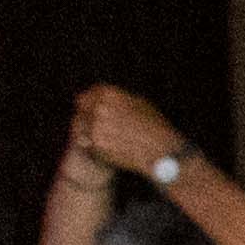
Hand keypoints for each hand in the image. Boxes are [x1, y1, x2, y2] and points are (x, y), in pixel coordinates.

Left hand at [70, 84, 184, 176]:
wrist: (163, 151)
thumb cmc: (156, 127)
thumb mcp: (141, 104)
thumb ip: (118, 99)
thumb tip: (102, 98)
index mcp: (109, 94)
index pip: (85, 97)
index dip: (88, 107)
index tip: (92, 115)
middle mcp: (99, 107)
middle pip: (81, 113)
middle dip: (88, 121)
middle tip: (99, 131)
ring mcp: (96, 125)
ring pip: (80, 129)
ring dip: (88, 135)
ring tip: (106, 142)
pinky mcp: (96, 144)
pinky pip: (88, 145)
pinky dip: (94, 148)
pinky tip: (109, 151)